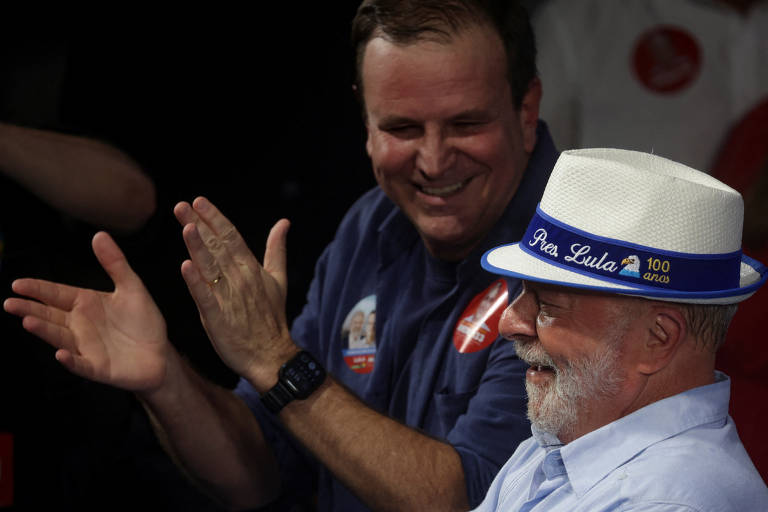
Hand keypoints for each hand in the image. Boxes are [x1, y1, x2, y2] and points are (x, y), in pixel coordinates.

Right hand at [3, 232, 169, 390]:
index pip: (56, 294)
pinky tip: (61, 354)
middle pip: (50, 315)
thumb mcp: (132, 287)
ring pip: (60, 338)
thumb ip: (115, 263)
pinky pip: (81, 364)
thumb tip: (99, 234)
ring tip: (28, 321)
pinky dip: (70, 360)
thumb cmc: (143, 321)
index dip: (38, 289)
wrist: (160, 354)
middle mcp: (80, 325)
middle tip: (9, 303)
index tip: (18, 284)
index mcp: (86, 304)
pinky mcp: (97, 367)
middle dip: (30, 309)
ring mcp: (86, 347)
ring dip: (44, 331)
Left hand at [173, 197, 297, 389]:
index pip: (231, 237)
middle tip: (182, 205)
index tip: (199, 201)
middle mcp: (240, 279)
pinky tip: (186, 266)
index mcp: (252, 269)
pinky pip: (206, 298)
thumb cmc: (271, 317)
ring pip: (211, 267)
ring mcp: (229, 299)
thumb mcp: (278, 279)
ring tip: (185, 226)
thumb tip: (284, 222)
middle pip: (217, 247)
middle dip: (200, 225)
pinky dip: (197, 282)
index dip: (215, 218)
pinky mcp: (219, 319)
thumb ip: (277, 249)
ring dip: (198, 246)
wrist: (272, 355)